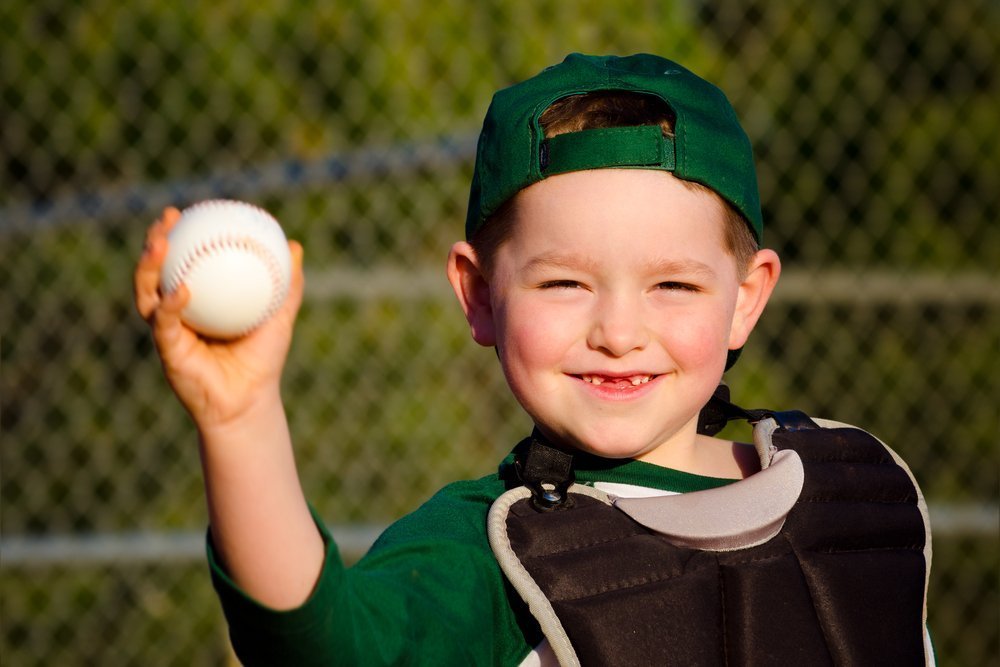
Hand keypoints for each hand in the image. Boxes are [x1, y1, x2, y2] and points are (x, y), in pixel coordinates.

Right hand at [134, 207, 304, 429]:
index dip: (178, 235)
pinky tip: (181, 290)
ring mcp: (167, 331)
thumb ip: (288, 284)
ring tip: (160, 245)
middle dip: (154, 241)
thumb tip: (295, 246)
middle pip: (155, 270)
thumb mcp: (280, 317)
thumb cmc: (263, 360)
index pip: (182, 260)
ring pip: (147, 292)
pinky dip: (171, 305)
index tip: (186, 211)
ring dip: (148, 267)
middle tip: (167, 219)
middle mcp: (176, 313)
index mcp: (198, 300)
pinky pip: (165, 323)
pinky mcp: (167, 350)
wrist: (250, 402)